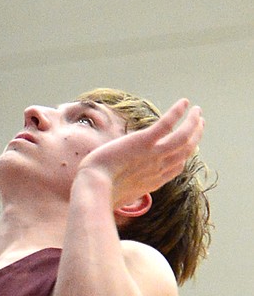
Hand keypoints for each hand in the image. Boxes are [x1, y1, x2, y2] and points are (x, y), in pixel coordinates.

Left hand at [77, 98, 203, 208]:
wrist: (95, 186)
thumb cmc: (100, 191)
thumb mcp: (118, 193)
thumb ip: (124, 187)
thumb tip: (116, 186)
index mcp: (154, 181)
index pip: (178, 167)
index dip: (186, 154)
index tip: (189, 144)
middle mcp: (159, 168)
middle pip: (186, 151)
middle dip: (195, 136)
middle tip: (200, 122)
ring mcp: (154, 154)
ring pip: (183, 137)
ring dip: (193, 123)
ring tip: (197, 110)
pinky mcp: (144, 141)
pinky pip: (166, 125)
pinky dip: (177, 113)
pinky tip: (184, 102)